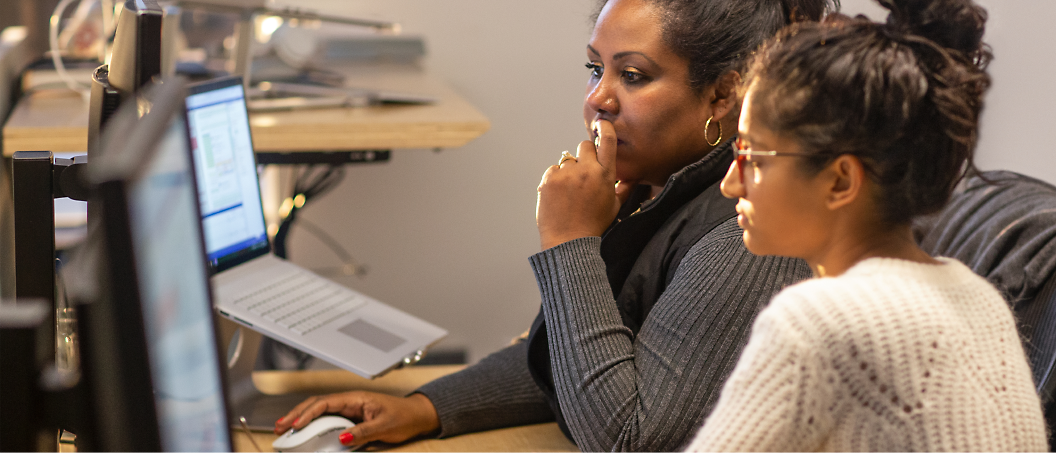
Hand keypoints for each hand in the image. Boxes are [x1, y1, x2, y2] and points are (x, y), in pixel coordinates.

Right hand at [274, 392, 439, 445]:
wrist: (417, 416)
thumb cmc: (404, 416)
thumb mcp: (385, 426)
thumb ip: (363, 432)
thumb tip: (342, 438)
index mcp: (356, 398)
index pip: (325, 402)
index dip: (307, 413)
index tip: (295, 425)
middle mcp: (349, 402)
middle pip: (316, 405)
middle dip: (296, 414)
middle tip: (280, 427)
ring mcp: (349, 410)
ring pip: (319, 412)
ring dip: (302, 420)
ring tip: (285, 430)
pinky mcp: (350, 419)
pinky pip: (328, 421)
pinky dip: (313, 426)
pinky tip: (304, 433)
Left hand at [536, 119, 635, 249]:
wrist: (568, 241)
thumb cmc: (593, 225)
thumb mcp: (615, 206)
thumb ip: (623, 187)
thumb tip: (632, 176)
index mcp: (605, 175)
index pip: (607, 142)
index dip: (605, 129)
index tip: (601, 123)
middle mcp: (586, 170)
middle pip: (584, 145)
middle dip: (584, 154)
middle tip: (582, 173)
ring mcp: (566, 174)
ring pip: (567, 160)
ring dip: (569, 171)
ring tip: (570, 192)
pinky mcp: (549, 179)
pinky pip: (553, 170)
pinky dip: (555, 179)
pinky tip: (559, 195)